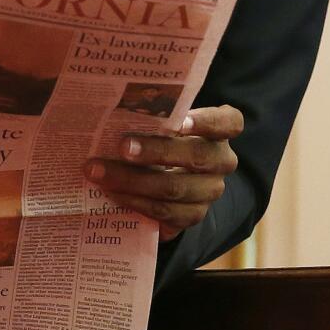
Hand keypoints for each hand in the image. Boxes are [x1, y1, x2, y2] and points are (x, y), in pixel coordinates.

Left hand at [85, 104, 241, 241]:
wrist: (168, 181)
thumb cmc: (163, 140)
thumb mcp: (164, 125)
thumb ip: (153, 119)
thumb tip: (112, 113)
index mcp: (221, 131)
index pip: (228, 123)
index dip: (206, 122)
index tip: (180, 121)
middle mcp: (222, 161)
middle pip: (197, 156)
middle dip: (156, 151)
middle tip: (122, 146)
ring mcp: (210, 191)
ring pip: (176, 188)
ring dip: (133, 181)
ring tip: (101, 173)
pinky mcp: (193, 216)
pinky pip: (165, 211)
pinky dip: (135, 201)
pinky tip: (112, 192)